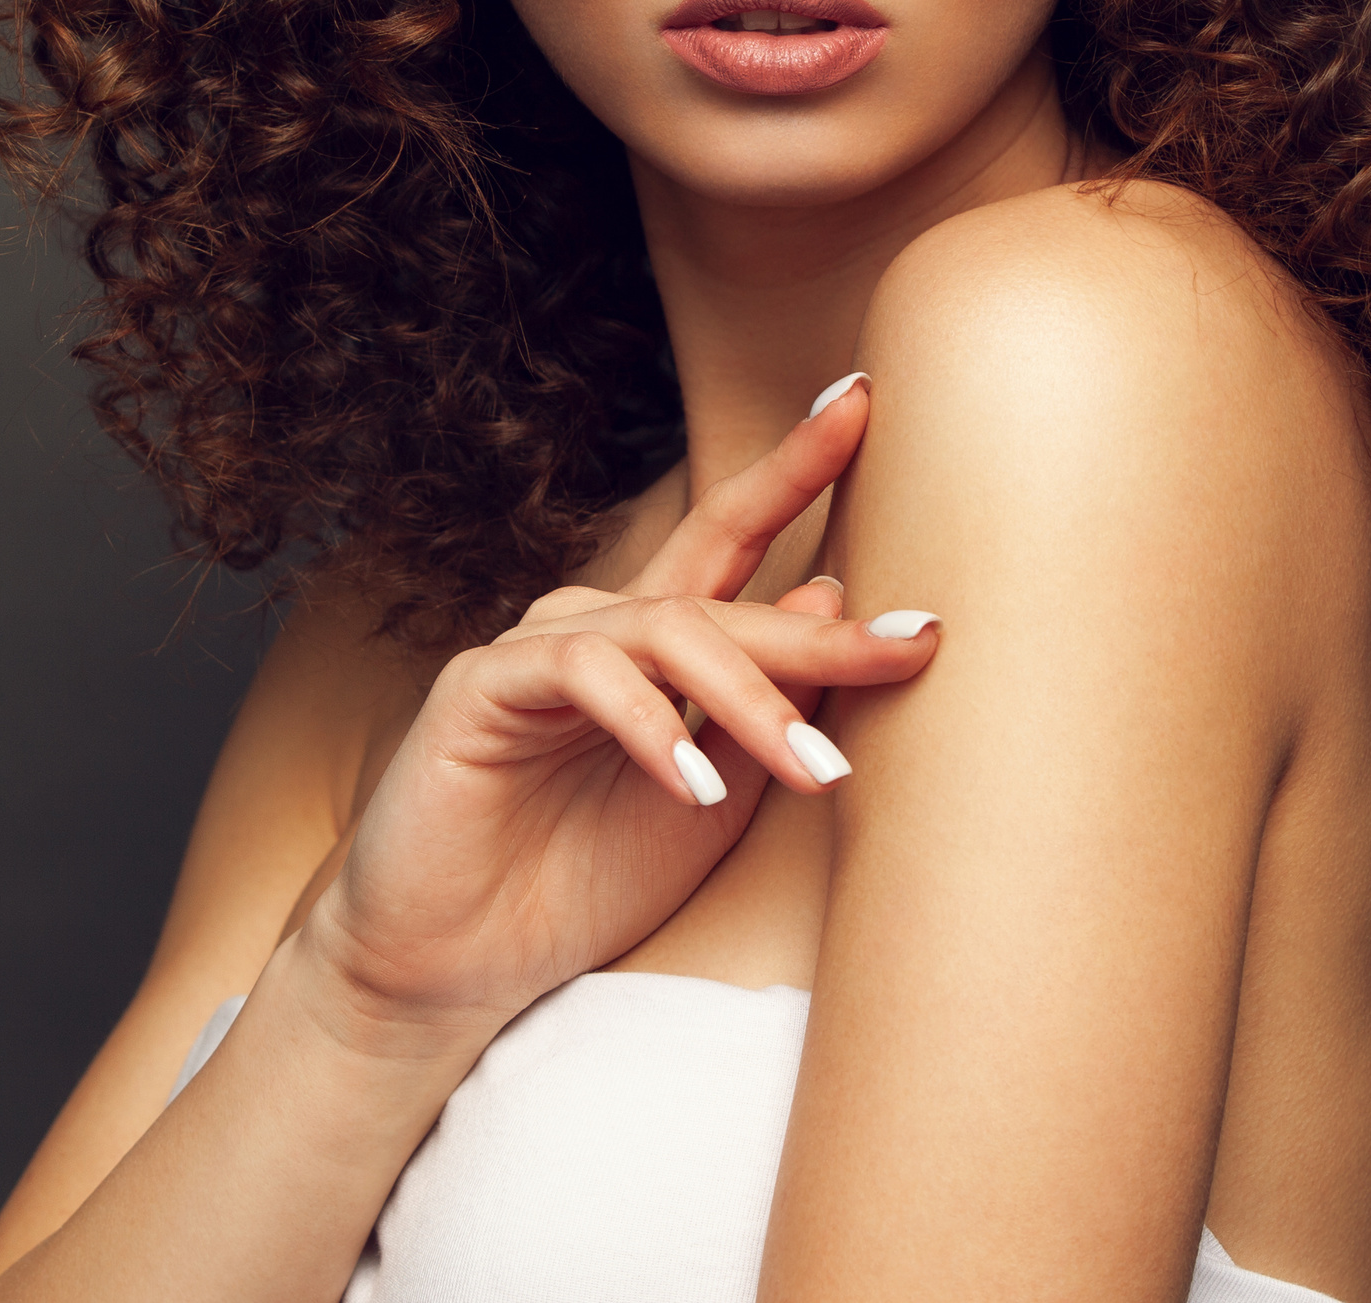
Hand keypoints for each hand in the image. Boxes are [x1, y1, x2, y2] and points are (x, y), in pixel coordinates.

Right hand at [294, 382, 937, 1042]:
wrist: (456, 969)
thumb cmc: (582, 881)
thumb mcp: (716, 800)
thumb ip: (768, 704)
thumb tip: (835, 594)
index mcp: (655, 647)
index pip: (732, 536)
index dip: (795, 467)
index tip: (866, 401)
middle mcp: (597, 628)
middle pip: (720, 593)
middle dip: (820, 624)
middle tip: (914, 642)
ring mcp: (535, 649)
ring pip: (664, 629)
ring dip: (751, 698)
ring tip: (815, 771)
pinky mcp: (482, 686)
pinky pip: (581, 673)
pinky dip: (648, 725)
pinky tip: (688, 782)